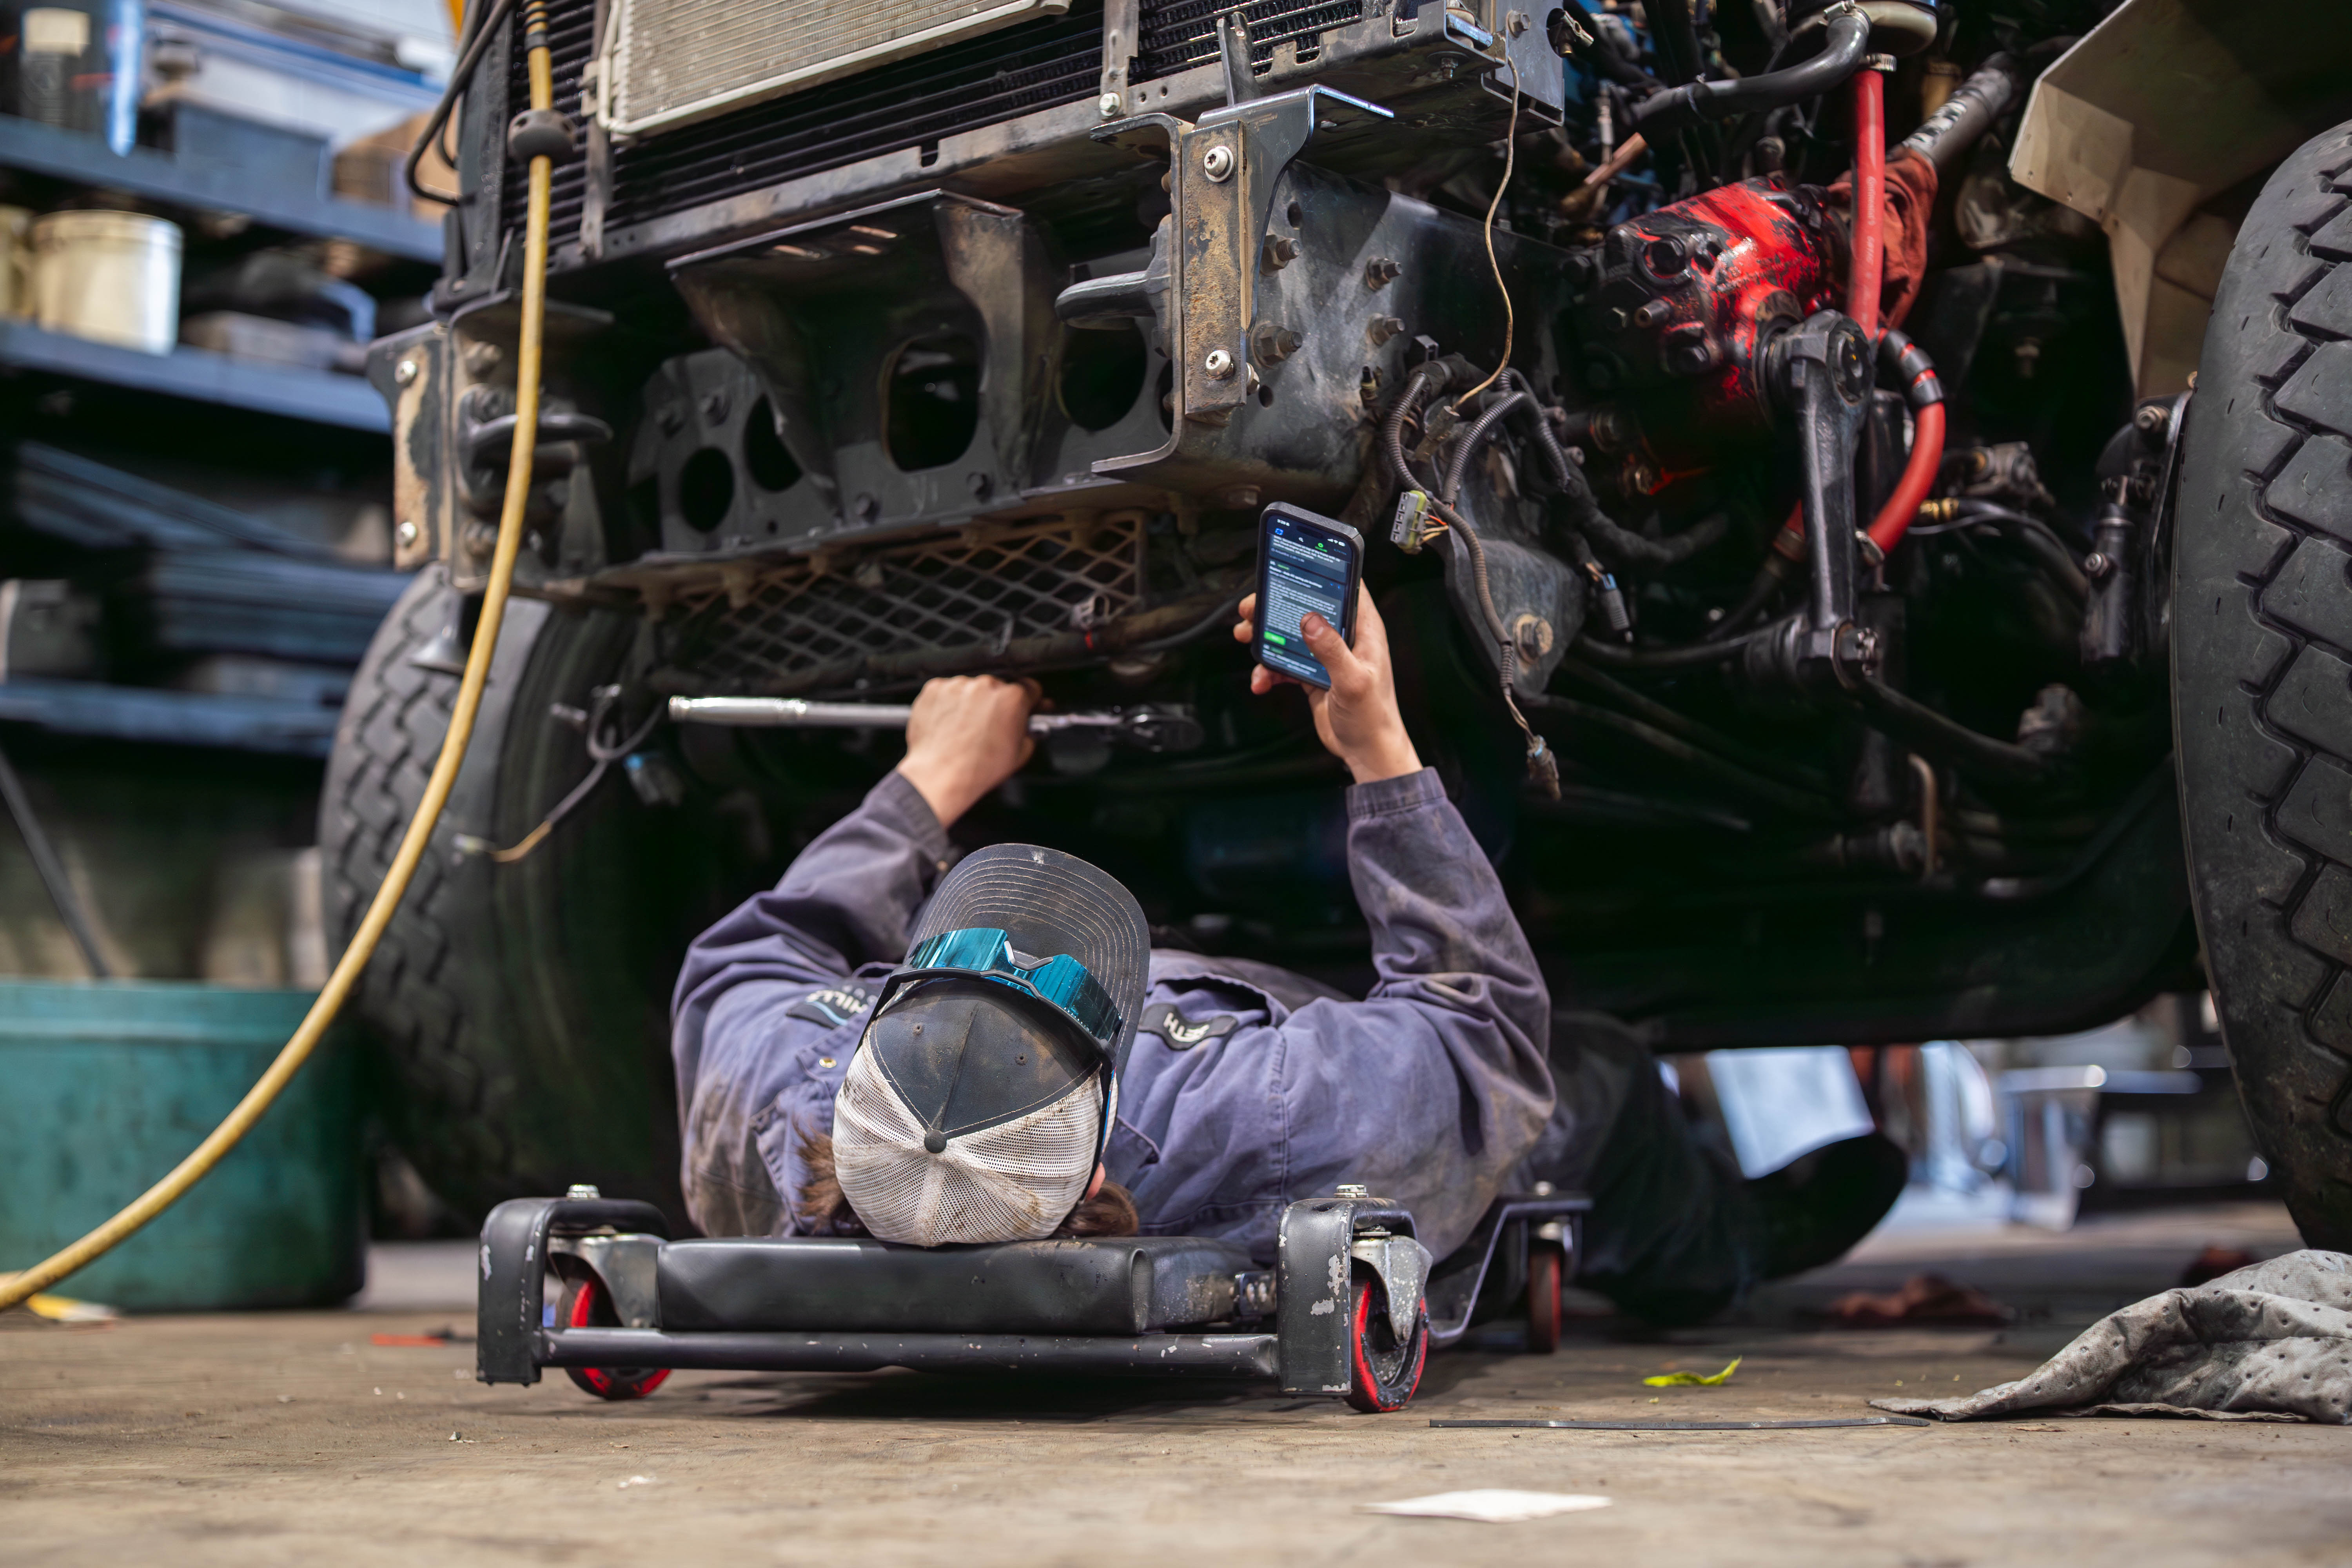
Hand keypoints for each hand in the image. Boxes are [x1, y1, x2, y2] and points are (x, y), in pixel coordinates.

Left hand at [894, 675, 1039, 826]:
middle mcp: (986, 685)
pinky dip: (948, 703)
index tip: (1023, 706)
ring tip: (964, 728)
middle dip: (995, 704)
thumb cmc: (977, 769)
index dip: (1027, 700)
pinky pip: (946, 691)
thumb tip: (1027, 727)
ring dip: (971, 702)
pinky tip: (948, 723)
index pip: (1029, 688)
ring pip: (971, 688)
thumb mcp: (1018, 755)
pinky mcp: (935, 688)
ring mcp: (959, 685)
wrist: (939, 775)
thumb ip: (1028, 733)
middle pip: (997, 688)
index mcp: (1012, 698)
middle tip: (989, 726)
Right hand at [1234, 584, 1422, 784]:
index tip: (1294, 565)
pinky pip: (1285, 664)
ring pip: (1291, 634)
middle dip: (1277, 606)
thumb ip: (1332, 650)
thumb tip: (1310, 620)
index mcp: (1364, 631)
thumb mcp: (1353, 681)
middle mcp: (1345, 639)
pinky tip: (1262, 681)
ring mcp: (1327, 657)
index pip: (1347, 587)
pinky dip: (1270, 670)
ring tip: (1247, 639)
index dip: (1322, 571)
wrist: (1367, 753)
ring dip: (1267, 637)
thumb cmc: (1374, 718)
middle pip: (1308, 608)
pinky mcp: (1313, 675)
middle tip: (1251, 610)